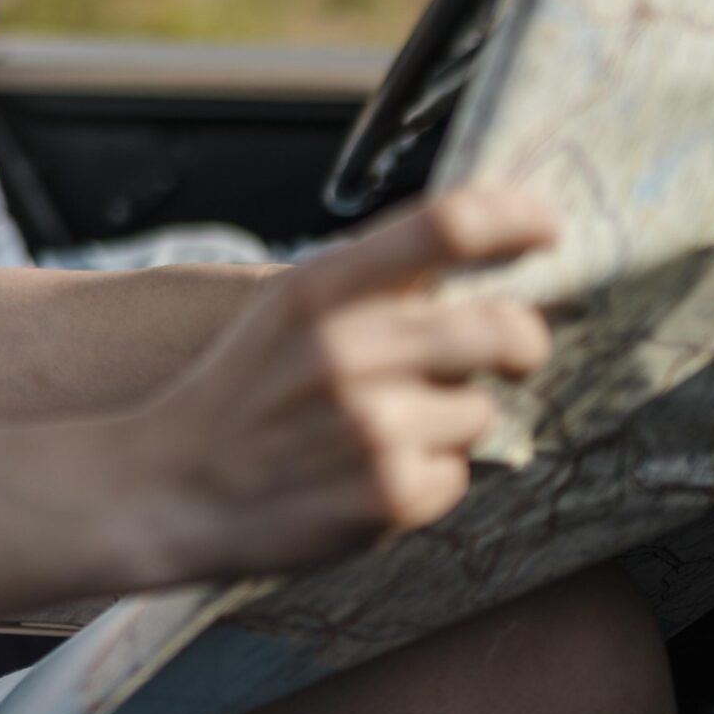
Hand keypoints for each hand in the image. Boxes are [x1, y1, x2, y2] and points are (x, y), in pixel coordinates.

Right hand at [128, 186, 557, 583]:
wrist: (168, 486)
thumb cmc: (242, 390)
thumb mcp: (287, 308)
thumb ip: (372, 277)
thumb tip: (479, 241)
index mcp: (320, 288)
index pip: (447, 223)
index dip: (516, 218)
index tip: (546, 229)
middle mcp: (346, 350)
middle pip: (501, 326)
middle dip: (524, 340)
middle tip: (517, 349)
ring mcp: (369, 426)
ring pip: (480, 408)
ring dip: (454, 419)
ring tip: (390, 428)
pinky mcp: (386, 496)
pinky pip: (456, 475)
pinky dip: (428, 478)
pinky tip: (372, 474)